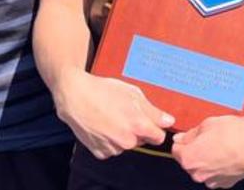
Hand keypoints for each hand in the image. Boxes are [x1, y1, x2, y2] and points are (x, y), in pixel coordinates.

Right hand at [55, 70, 173, 158]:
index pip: (159, 137)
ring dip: (123, 134)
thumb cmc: (103, 90)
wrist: (75, 96)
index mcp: (137, 125)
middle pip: (142, 140)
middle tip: (126, 112)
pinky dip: (110, 140)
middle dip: (138, 129)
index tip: (149, 120)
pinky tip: (103, 125)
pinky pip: (112, 148)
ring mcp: (112, 148)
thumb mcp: (132, 94)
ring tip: (112, 116)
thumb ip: (153, 111)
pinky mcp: (99, 152)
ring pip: (126, 144)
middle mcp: (126, 141)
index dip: (155, 127)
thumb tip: (169, 121)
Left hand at [171, 112, 243, 187]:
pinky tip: (228, 155)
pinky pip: (216, 175)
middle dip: (195, 151)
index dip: (183, 141)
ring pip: (203, 169)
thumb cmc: (233, 131)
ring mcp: (212, 181)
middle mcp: (198, 174)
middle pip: (189, 162)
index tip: (191, 136)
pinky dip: (218, 167)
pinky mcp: (226, 184)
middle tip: (209, 138)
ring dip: (207, 160)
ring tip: (221, 146)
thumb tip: (179, 139)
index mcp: (189, 159)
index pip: (176, 150)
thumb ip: (190, 134)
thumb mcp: (207, 124)